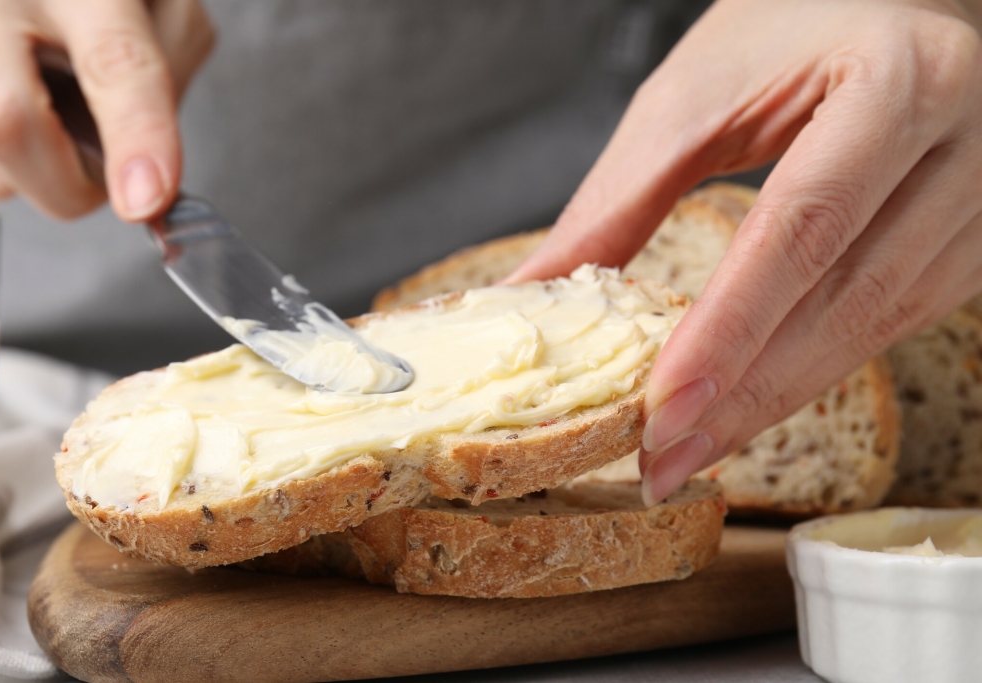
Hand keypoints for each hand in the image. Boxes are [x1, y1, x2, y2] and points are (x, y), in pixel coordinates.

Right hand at [0, 0, 213, 220]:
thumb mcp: (168, 17)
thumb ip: (164, 92)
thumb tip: (145, 190)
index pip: (109, 61)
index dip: (134, 135)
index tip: (147, 199)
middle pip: (5, 126)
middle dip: (72, 179)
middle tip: (112, 164)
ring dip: (44, 168)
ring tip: (64, 105)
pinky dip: (10, 156)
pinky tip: (27, 100)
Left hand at [505, 0, 981, 504]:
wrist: (892, 0)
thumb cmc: (791, 27)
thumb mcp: (692, 96)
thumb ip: (618, 199)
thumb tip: (531, 292)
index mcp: (897, 83)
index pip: (802, 228)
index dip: (730, 328)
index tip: (663, 408)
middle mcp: (968, 142)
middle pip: (849, 295)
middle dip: (747, 392)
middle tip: (663, 459)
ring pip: (879, 324)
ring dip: (778, 398)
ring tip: (692, 451)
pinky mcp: (979, 235)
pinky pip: (895, 319)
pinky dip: (814, 368)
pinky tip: (752, 404)